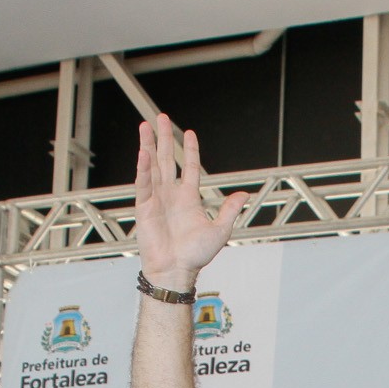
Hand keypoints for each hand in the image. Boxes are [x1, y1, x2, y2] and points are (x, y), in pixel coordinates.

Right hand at [133, 114, 246, 290]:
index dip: (189, 150)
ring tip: (144, 126)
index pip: (188, 167)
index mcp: (188, 199)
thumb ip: (229, 210)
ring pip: (152, 166)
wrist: (176, 270)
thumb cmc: (195, 255)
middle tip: (159, 117)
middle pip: (166, 160)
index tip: (189, 133)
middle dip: (164, 138)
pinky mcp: (144, 208)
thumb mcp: (220, 230)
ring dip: (148, 145)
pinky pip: (144, 184)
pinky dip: (143, 168)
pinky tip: (144, 152)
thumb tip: (244, 193)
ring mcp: (156, 199)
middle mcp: (171, 195)